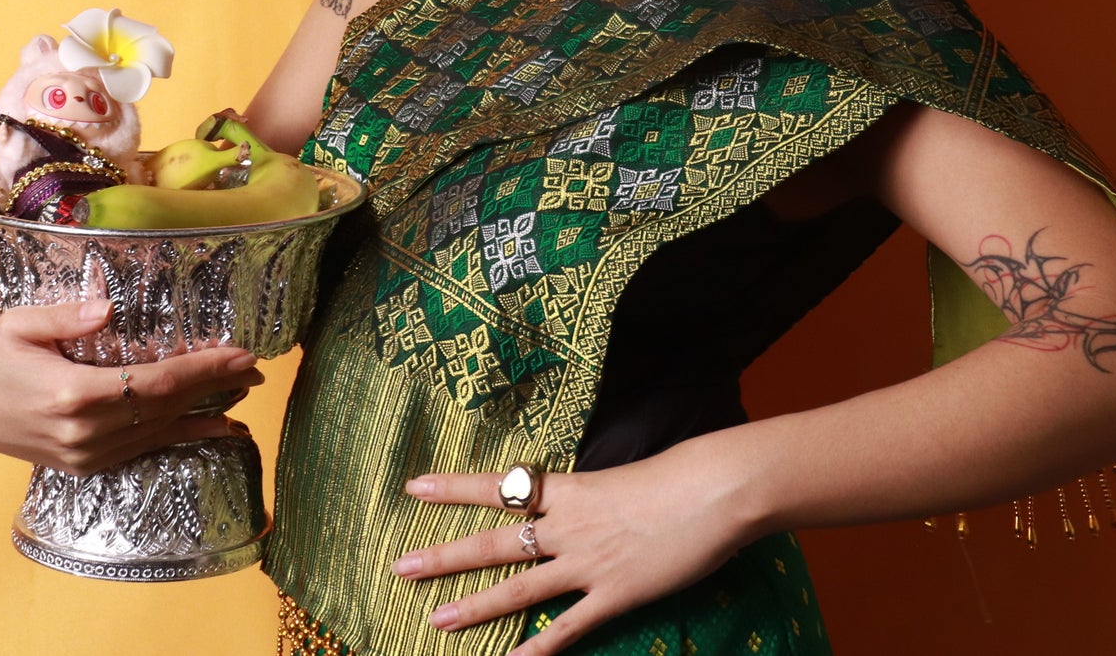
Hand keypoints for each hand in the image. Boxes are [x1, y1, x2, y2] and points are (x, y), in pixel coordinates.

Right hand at [0, 298, 263, 474]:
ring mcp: (85, 455)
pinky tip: (214, 428)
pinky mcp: (85, 466)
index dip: (202, 370)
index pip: (154, 382)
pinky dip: (182, 436)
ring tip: (244, 391)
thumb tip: (106, 309)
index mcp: (71, 394)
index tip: (240, 354)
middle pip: (166, 407)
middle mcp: (84, 432)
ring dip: (207, 412)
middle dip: (216, 386)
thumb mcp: (18, 324)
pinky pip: (144, 449)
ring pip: (160, 432)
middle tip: (257, 368)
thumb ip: (64, 316)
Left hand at [391, 438, 759, 654]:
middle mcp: (569, 527)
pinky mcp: (614, 594)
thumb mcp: (622, 480)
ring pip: (519, 588)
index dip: (455, 488)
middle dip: (444, 556)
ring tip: (435, 620)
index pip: (500, 487)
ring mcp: (588, 563)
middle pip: (493, 543)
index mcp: (570, 491)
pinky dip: (539, 649)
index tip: (413, 487)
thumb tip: (570, 507)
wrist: (715, 491)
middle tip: (399, 566)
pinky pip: (568, 627)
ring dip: (475, 606)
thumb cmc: (679, 477)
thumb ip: (590, 500)